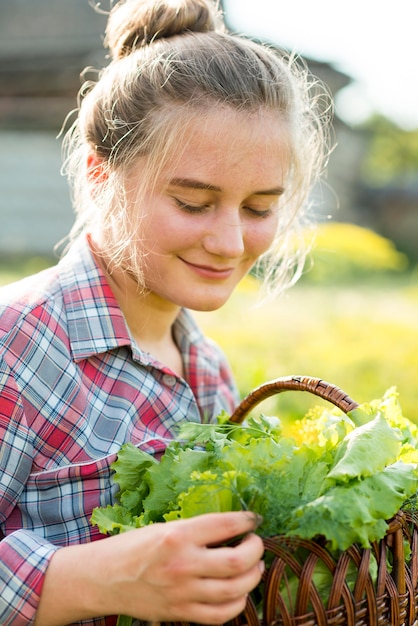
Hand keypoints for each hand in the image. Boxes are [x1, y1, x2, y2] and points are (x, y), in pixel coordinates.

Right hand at [35, 511, 264, 625]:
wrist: (102, 578)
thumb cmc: (132, 547)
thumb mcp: (164, 528)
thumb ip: (196, 531)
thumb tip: (232, 530)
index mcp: (178, 535)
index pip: (226, 525)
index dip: (247, 521)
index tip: (254, 519)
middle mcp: (183, 564)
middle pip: (238, 561)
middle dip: (256, 550)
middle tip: (255, 543)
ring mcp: (183, 592)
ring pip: (235, 589)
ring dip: (252, 576)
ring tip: (253, 566)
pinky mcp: (180, 613)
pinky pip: (221, 614)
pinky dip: (237, 603)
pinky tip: (238, 591)